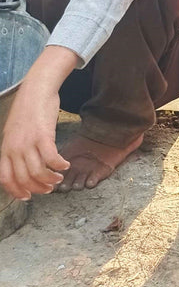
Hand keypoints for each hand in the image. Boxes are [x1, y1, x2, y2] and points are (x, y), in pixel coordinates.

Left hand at [0, 84, 68, 198]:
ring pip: (38, 171)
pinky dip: (59, 165)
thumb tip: (22, 163)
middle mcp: (14, 149)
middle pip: (24, 178)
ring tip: (59, 178)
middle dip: (38, 188)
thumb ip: (15, 148)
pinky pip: (51, 158)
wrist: (36, 89)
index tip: (28, 196)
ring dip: (50, 179)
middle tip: (49, 189)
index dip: (17, 191)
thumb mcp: (13, 131)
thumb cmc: (28, 109)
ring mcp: (28, 142)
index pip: (6, 179)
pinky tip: (65, 165)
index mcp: (5, 149)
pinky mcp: (43, 135)